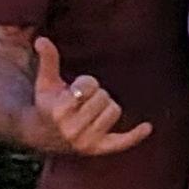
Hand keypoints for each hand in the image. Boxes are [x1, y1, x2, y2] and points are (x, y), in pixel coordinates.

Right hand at [28, 37, 152, 157]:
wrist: (41, 136)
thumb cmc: (47, 104)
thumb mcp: (45, 83)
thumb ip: (48, 60)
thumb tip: (42, 39)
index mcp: (59, 111)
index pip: (89, 85)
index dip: (86, 83)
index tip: (75, 89)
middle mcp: (72, 130)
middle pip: (104, 98)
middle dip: (96, 94)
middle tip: (83, 102)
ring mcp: (86, 142)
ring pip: (114, 111)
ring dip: (106, 107)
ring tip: (91, 111)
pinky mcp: (98, 149)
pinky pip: (121, 142)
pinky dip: (135, 135)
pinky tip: (148, 127)